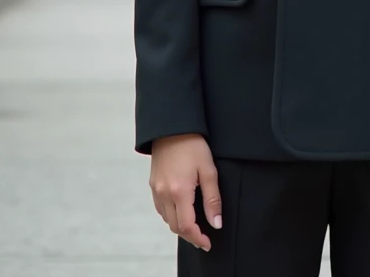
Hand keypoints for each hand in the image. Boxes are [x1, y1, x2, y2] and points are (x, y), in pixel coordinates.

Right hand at [149, 133, 222, 251]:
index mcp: (179, 192)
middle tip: (203, 238)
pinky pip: (160, 208)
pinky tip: (181, 210)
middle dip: (189, 235)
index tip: (208, 243)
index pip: (186, 226)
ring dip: (179, 226)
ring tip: (194, 226)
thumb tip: (216, 223)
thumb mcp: (209, 170)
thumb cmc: (193, 145)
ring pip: (166, 218)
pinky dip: (170, 214)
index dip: (198, 238)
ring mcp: (156, 189)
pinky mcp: (153, 183)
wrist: (172, 126)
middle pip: (175, 226)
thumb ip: (212, 199)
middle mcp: (164, 193)